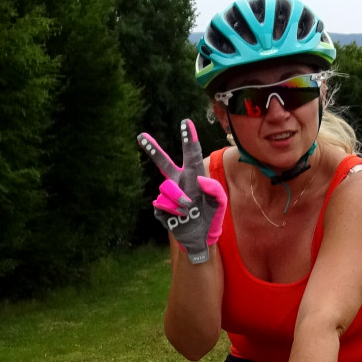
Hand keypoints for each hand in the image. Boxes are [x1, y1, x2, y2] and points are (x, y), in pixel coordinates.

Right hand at [139, 119, 226, 262]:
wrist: (200, 238)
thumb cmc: (211, 216)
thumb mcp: (220, 204)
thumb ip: (215, 189)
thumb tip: (199, 179)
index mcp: (194, 176)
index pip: (192, 154)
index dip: (189, 139)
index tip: (186, 123)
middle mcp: (179, 182)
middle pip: (164, 163)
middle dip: (152, 149)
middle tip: (140, 135)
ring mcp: (168, 195)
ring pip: (167, 189)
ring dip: (179, 201)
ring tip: (189, 210)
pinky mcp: (161, 209)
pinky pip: (161, 205)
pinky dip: (173, 212)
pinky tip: (179, 218)